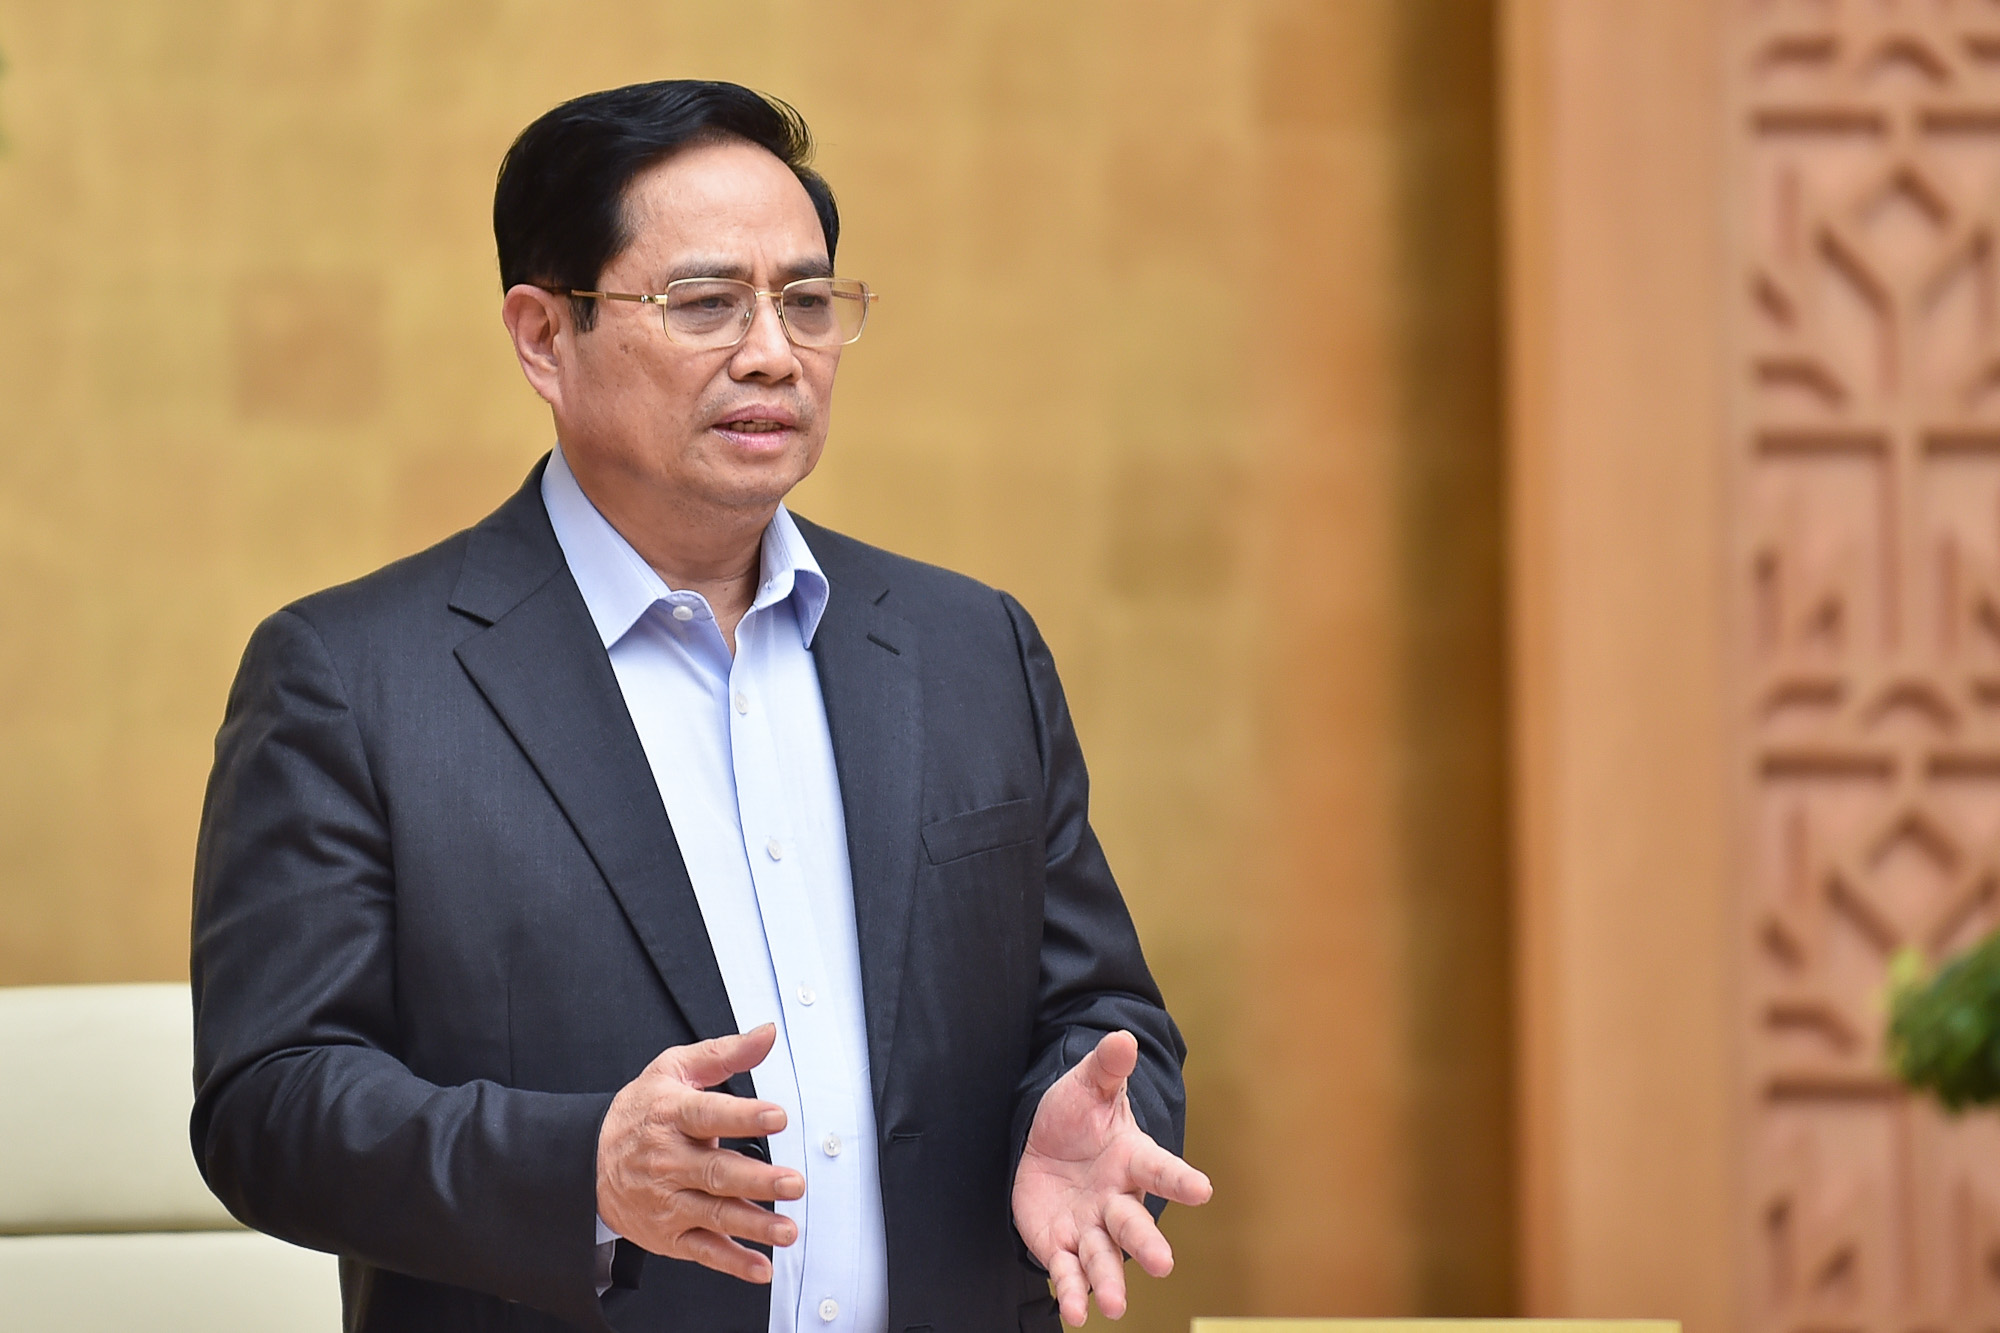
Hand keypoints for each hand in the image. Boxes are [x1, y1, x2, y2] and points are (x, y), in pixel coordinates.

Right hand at [596, 1024, 803, 1282]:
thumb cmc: (642, 1112)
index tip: (777, 1116)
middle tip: (793, 1183)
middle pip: (716, 1172)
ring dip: (753, 1224)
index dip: (743, 1116)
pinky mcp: (669, 1233)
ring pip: (714, 1214)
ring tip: (786, 1229)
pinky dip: (732, 1262)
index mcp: (671, 1115)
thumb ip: (724, 1053)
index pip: (708, 1115)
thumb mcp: (674, 1070)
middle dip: (757, 1181)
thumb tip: (766, 1033)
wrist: (588, 1161)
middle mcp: (669, 1161)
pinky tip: (760, 1266)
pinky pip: (703, 1250)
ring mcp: (668, 1201)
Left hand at [1011, 1030, 1212, 1324]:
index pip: (1159, 1169)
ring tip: (1114, 1305)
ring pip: (1104, 1257)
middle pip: (1135, 1224)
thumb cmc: (1077, 1115)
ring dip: (1109, 1281)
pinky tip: (1073, 1311)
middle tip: (1161, 1264)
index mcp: (1132, 1159)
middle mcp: (1118, 1199)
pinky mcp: (1061, 1246)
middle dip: (1147, 1244)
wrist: (1045, 1144)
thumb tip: (1122, 1038)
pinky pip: (1067, 1272)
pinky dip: (1070, 1292)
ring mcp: (1091, 1226)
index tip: (1201, 1190)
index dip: (1179, 1180)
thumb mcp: (1088, 1086)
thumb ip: (1106, 1067)